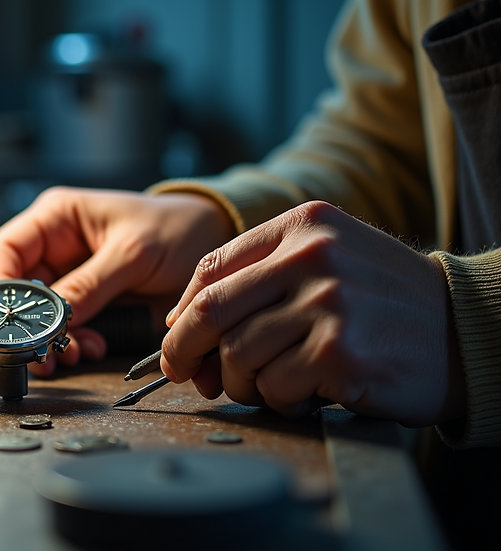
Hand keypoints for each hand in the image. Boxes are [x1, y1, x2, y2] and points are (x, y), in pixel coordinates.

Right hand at [0, 186, 234, 375]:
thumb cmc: (175, 228)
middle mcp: (54, 249)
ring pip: (37, 317)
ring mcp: (70, 278)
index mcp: (55, 219)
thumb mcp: (133, 252)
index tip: (10, 317)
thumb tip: (52, 316)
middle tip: (41, 348)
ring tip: (69, 353)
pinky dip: (71, 344)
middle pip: (15, 291)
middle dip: (26, 323)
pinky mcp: (88, 305)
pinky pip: (65, 330)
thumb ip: (91, 283)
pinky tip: (89, 348)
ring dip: (49, 340)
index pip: (3, 252)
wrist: (212, 243)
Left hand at [161, 201, 464, 426]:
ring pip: (237, 355)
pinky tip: (307, 393)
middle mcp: (312, 256)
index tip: (177, 336)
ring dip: (241, 383)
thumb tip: (181, 319)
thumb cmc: (383, 302)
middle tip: (185, 373)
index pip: (212, 267)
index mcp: (304, 226)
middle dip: (184, 350)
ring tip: (271, 384)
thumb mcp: (328, 260)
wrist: (466, 331)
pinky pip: (273, 386)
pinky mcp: (338, 351)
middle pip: (211, 311)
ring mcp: (327, 302)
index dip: (183, 310)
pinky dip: (280, 400)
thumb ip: (260, 277)